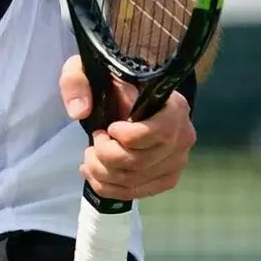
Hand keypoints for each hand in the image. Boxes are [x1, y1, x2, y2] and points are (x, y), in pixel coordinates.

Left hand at [60, 55, 195, 200]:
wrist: (136, 95)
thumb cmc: (117, 81)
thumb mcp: (90, 68)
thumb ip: (77, 81)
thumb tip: (79, 111)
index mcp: (175, 107)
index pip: (157, 133)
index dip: (126, 136)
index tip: (108, 126)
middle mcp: (183, 137)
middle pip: (140, 161)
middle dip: (105, 156)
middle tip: (93, 141)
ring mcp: (177, 161)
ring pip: (136, 180)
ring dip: (102, 173)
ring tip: (89, 157)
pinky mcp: (167, 178)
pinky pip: (139, 192)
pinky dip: (110, 188)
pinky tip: (94, 175)